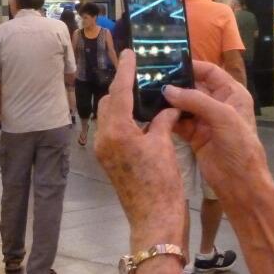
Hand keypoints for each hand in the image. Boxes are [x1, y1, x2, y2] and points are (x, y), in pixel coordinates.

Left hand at [94, 51, 184, 241]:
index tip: (129, 53)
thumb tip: (169, 106)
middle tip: (140, 73)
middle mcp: (104, 138)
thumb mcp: (164, 146)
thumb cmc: (161, 184)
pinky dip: (126, 120)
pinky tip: (143, 117)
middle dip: (123, 87)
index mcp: (116, 131)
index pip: (119, 91)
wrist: (154, 220)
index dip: (125, 70)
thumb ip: (163, 120)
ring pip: (111, 117)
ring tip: (143, 92)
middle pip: (110, 102)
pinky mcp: (110, 161)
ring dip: (124, 104)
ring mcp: (104, 151)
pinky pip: (114, 131)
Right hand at [161, 60, 267, 203]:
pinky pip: (178, 122)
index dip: (192, 66)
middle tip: (151, 78)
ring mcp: (205, 120)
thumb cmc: (239, 145)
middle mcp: (218, 104)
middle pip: (194, 87)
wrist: (239, 181)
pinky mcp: (194, 135)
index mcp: (232, 94)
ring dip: (169, 101)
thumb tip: (167, 89)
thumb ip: (196, 100)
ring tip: (147, 94)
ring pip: (183, 105)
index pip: (211, 72)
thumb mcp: (222, 116)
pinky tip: (152, 114)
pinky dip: (167, 118)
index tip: (169, 63)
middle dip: (176, 83)